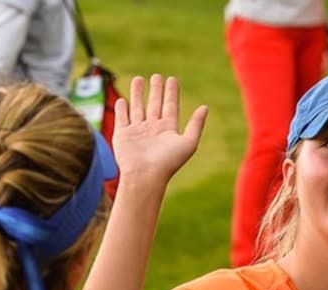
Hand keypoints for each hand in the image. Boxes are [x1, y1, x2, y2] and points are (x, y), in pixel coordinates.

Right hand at [112, 74, 206, 191]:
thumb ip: (196, 125)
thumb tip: (205, 107)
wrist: (145, 175)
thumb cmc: (168, 162)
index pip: (170, 106)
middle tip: (156, 76)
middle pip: (154, 104)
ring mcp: (137, 131)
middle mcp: (152, 129)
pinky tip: (123, 100)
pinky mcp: (122, 135)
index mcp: (168, 129)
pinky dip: (122, 109)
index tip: (172, 79)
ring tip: (139, 79)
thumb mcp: (188, 142)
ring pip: (137, 107)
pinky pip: (122, 118)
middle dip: (156, 90)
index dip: (171, 92)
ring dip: (138, 94)